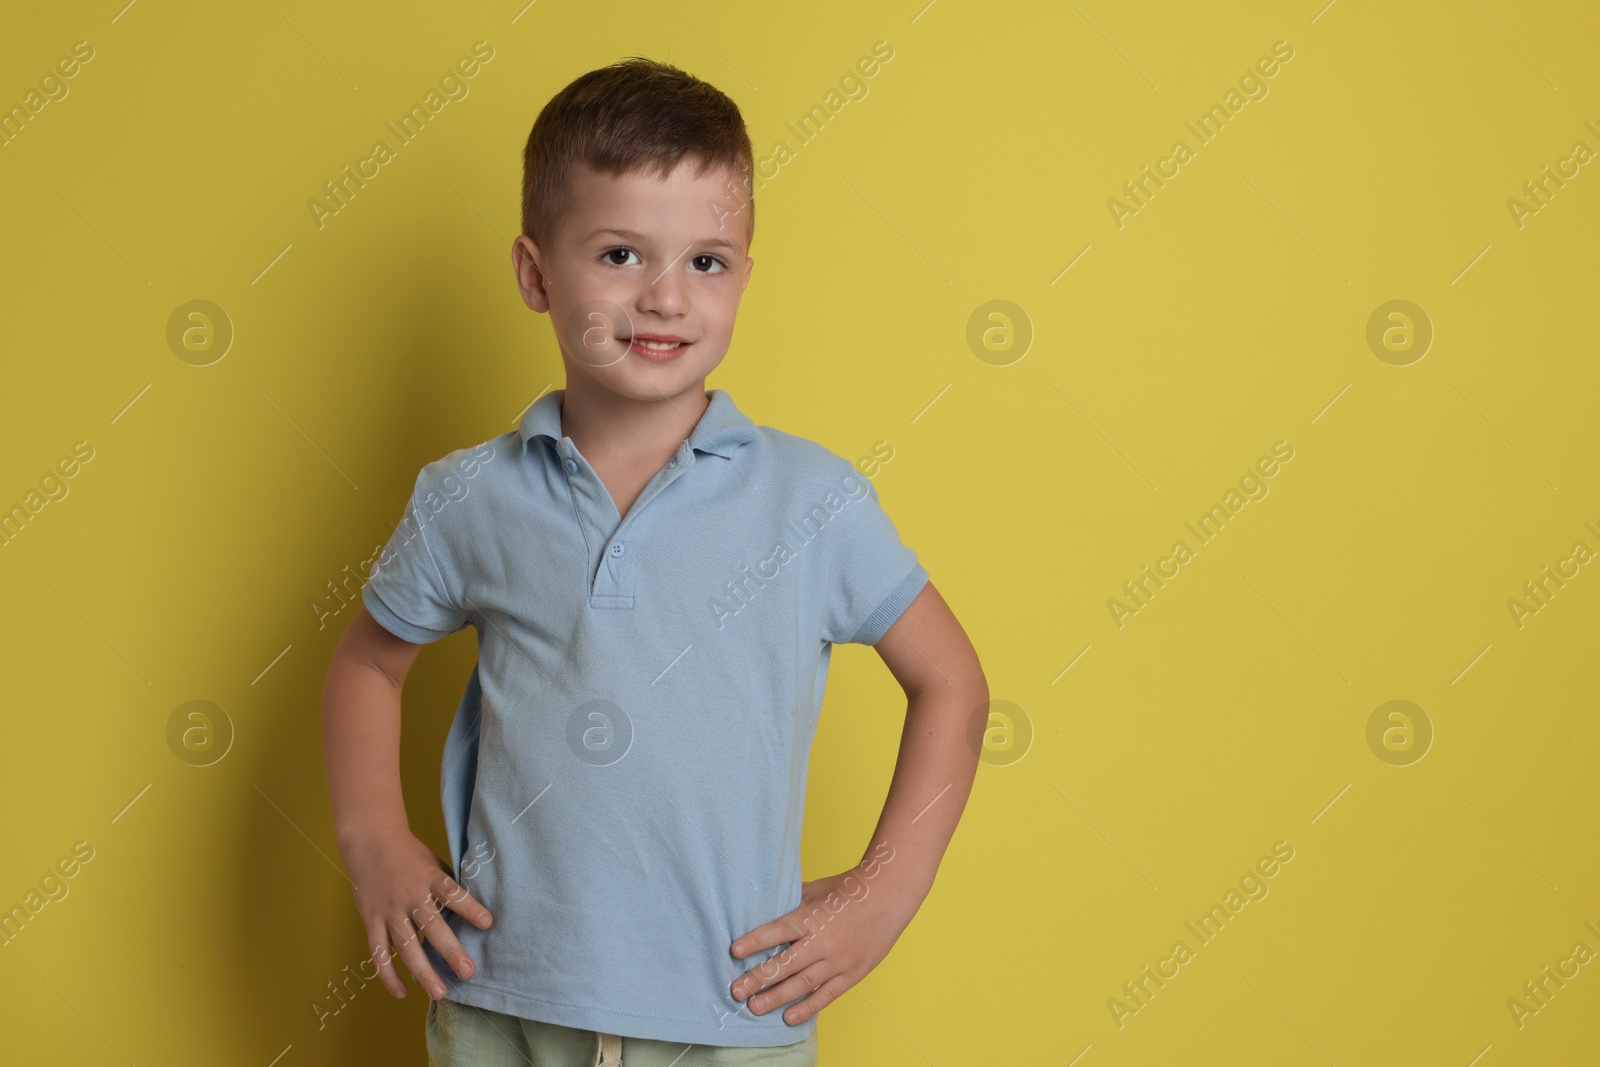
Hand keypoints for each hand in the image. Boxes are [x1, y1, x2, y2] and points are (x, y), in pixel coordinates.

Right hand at [343, 830, 492, 999]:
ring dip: (423, 972)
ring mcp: (389, 910)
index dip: (470, 908)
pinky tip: (402, 994)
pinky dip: (388, 975)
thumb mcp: (434, 864)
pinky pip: (379, 953)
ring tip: (440, 993)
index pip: (453, 894)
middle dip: (451, 951)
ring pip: (406, 946)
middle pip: (432, 926)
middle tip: (468, 972)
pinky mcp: (371, 920)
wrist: (370, 842)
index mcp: (430, 878)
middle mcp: (410, 896)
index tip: (488, 923)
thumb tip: (474, 913)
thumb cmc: (410, 855)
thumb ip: (449, 888)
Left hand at [728, 866, 915, 1025]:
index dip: (755, 941)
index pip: (778, 931)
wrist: (889, 895)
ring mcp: (839, 960)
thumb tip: (766, 908)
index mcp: (812, 917)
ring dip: (776, 997)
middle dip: (758, 978)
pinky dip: (807, 1007)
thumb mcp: (817, 889)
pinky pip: (826, 994)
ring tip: (754, 1007)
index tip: (735, 951)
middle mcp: (823, 941)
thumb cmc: (849, 888)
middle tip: (735, 991)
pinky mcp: (853, 973)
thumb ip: (792, 901)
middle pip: (785, 964)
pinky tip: (788, 1017)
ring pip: (802, 983)